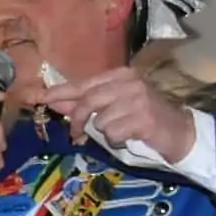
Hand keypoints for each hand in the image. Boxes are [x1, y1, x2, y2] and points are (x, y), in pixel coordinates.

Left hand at [22, 67, 195, 161]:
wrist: (178, 131)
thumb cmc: (142, 118)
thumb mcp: (112, 107)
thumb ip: (84, 103)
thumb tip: (53, 100)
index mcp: (119, 75)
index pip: (82, 84)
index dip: (59, 92)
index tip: (37, 97)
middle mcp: (128, 82)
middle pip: (87, 101)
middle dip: (77, 120)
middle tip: (75, 135)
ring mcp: (137, 99)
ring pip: (100, 120)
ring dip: (104, 133)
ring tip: (118, 132)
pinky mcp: (143, 118)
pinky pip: (113, 133)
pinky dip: (116, 140)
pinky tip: (129, 136)